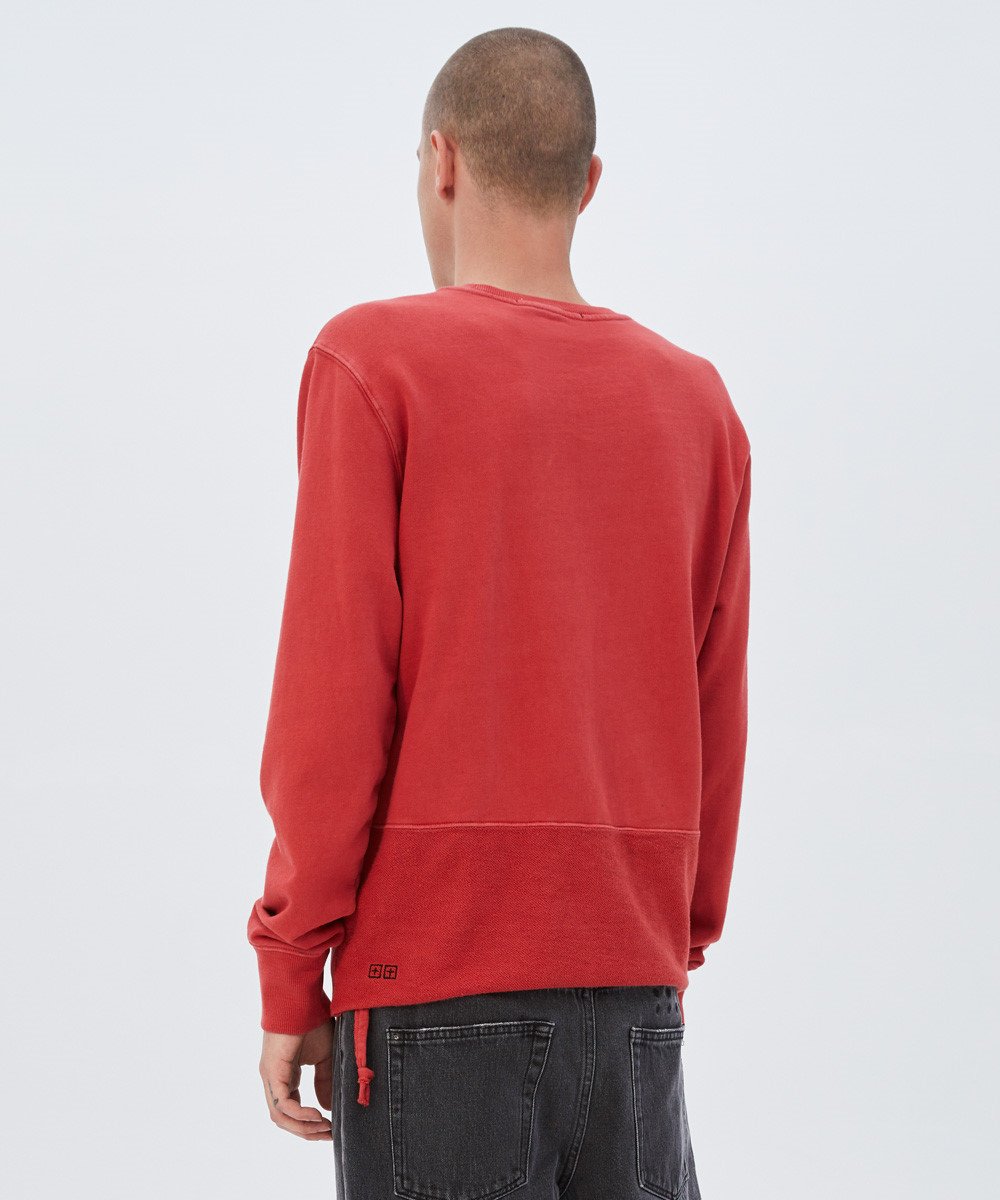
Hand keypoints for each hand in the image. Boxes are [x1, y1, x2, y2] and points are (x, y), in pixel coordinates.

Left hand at [259, 1019, 334, 1139]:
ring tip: (325, 1128)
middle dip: (307, 1131)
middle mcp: (274, 1079)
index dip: (310, 1123)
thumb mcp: (325, 1056)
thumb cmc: (313, 1021)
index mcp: (285, 1076)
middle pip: (285, 1119)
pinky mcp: (272, 1072)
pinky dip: (299, 1115)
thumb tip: (327, 1108)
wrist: (303, 998)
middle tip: (329, 1135)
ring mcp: (271, 1077)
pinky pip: (282, 1104)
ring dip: (303, 1128)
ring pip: (281, 1116)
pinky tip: (317, 1115)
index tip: (331, 1128)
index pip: (292, 1110)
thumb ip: (325, 1080)